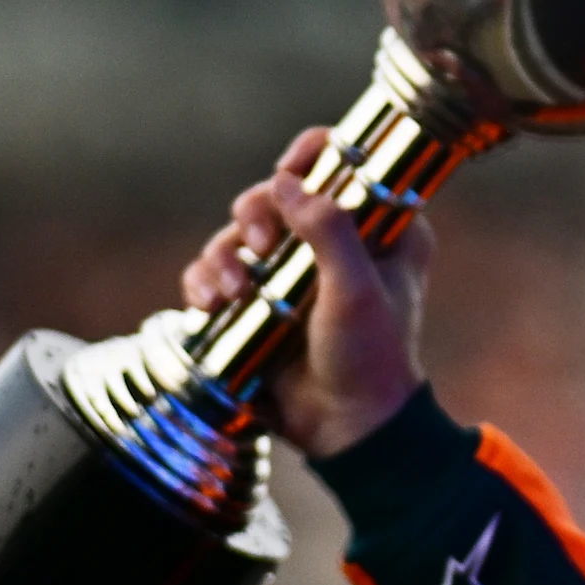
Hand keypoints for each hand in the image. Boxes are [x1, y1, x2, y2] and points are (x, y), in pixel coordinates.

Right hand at [179, 126, 433, 459]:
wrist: (348, 430)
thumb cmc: (369, 360)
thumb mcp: (358, 290)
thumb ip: (329, 230)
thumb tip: (285, 181)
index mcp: (380, 229)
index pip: (344, 162)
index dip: (313, 155)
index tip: (288, 170)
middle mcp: (334, 241)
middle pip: (277, 192)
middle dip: (257, 212)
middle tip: (261, 243)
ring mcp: (292, 271)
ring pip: (240, 232)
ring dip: (226, 255)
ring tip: (233, 293)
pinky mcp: (258, 302)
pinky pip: (216, 273)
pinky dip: (205, 283)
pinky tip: (210, 306)